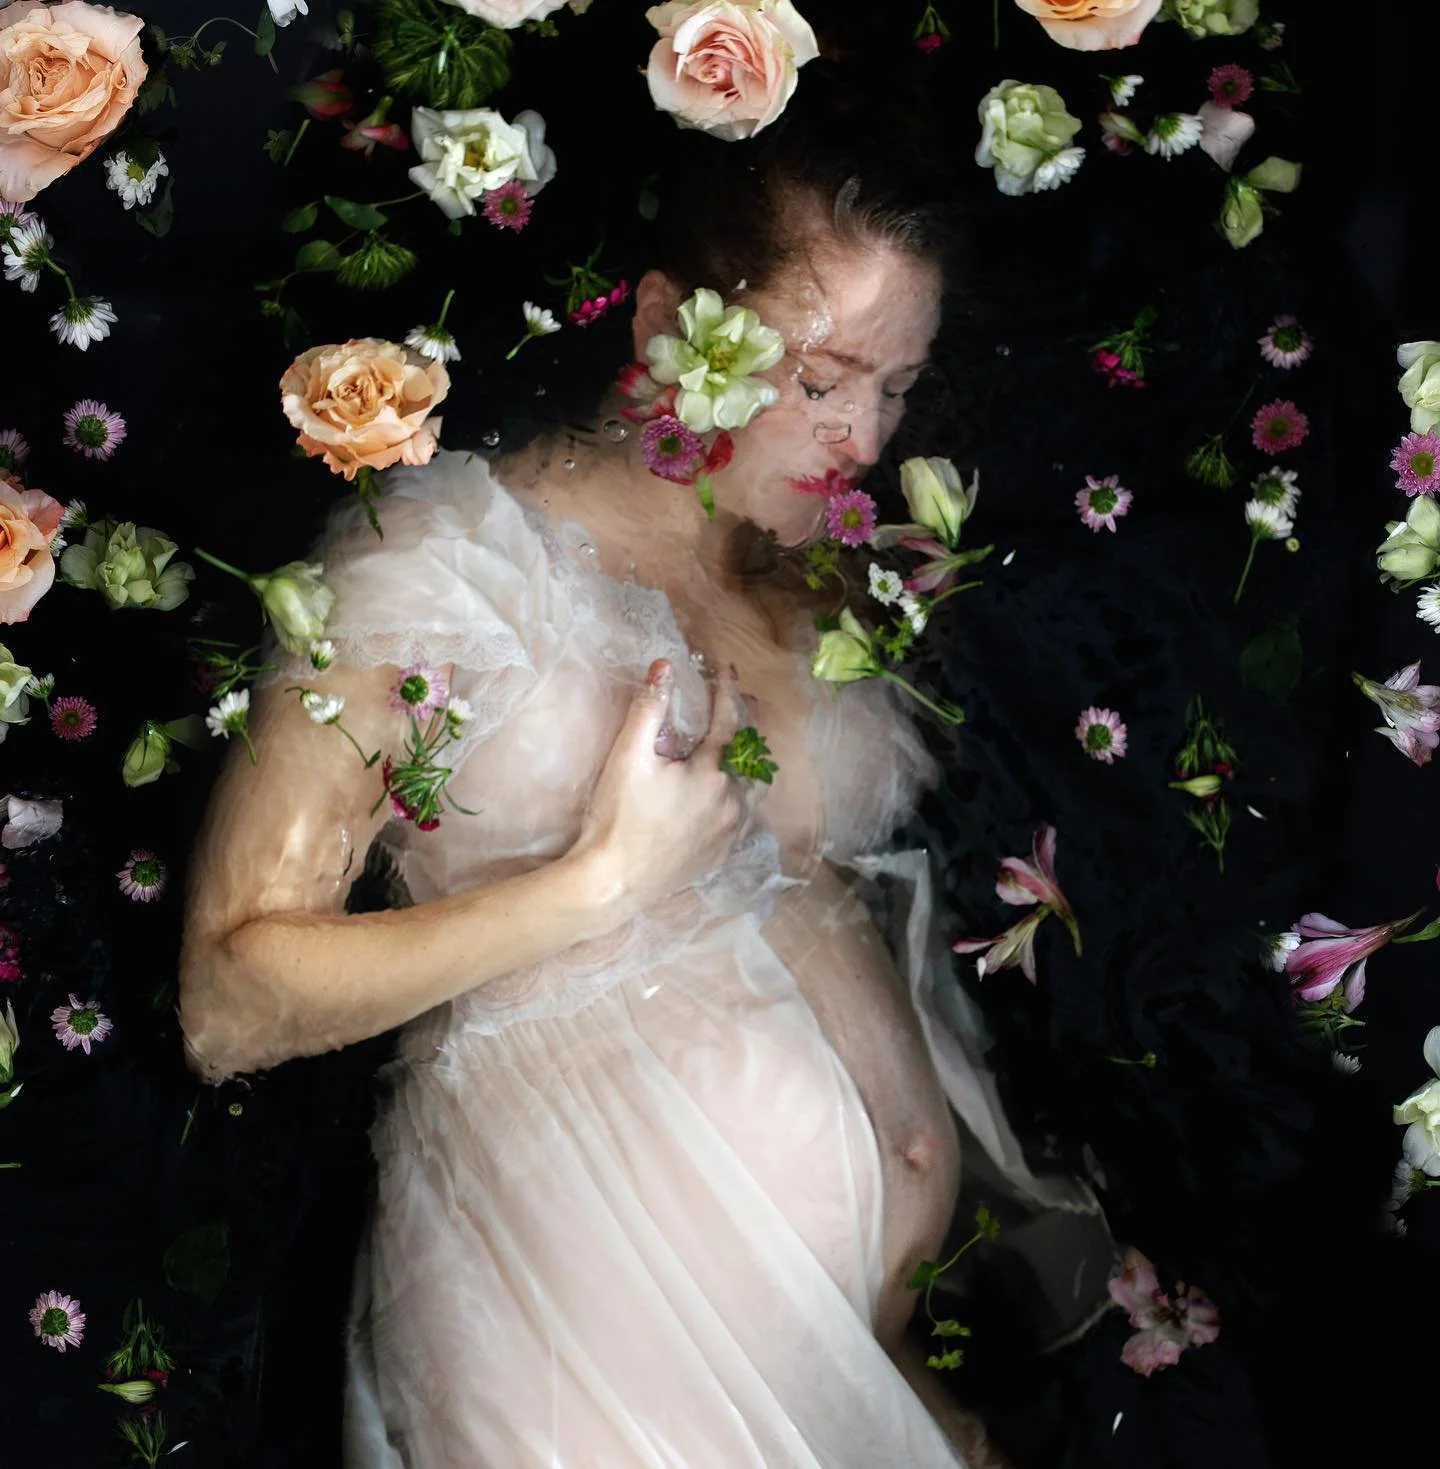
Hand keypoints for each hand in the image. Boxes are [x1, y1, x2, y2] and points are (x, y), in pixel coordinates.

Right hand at [569, 659, 746, 915]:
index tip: (726, 670)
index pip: (728, 721)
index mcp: (712, 774)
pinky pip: (744, 818)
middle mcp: (731, 803)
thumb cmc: (617, 816)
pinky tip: (731, 796)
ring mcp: (729, 832)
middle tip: (742, 702)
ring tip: (743, 748)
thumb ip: (648, 709)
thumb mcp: (628, 757)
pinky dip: (743, 796)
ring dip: (750, 763)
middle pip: (751, 754)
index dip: (727, 692)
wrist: (613, 882)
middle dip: (747, 724)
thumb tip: (664, 667)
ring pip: (754, 789)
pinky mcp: (720, 854)